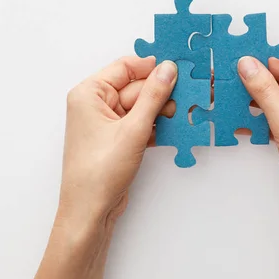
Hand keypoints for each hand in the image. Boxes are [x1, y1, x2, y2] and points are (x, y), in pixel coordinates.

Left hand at [33, 57, 176, 278]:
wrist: (90, 211)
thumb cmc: (100, 172)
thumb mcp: (133, 129)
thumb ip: (153, 96)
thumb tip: (168, 69)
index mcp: (89, 93)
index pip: (125, 67)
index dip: (152, 67)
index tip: (178, 68)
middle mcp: (96, 104)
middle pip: (136, 87)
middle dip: (161, 92)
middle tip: (189, 94)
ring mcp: (107, 122)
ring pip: (142, 106)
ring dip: (162, 110)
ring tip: (184, 114)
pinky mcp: (118, 138)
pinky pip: (141, 122)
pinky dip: (157, 125)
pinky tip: (175, 129)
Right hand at [238, 56, 278, 278]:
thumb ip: (265, 91)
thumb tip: (247, 64)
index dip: (261, 65)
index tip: (235, 61)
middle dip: (255, 85)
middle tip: (225, 81)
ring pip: (278, 102)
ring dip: (255, 104)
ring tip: (227, 99)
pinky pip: (278, 118)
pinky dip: (261, 120)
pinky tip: (239, 120)